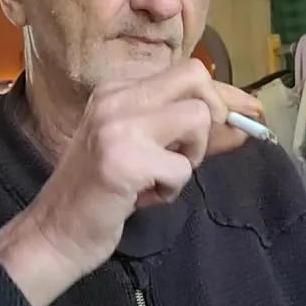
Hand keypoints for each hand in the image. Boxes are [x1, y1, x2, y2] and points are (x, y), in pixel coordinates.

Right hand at [0, 59, 263, 305]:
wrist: (56, 232)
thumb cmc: (104, 194)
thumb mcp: (147, 152)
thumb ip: (191, 134)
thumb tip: (245, 123)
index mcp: (119, 90)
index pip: (188, 73)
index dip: (225, 97)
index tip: (249, 115)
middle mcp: (116, 98)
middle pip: (196, 76)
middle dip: (213, 114)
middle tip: (191, 151)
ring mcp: (117, 125)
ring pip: (197, 118)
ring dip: (191, 157)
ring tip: (161, 176)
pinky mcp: (122, 159)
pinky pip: (182, 167)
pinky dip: (171, 188)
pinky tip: (142, 196)